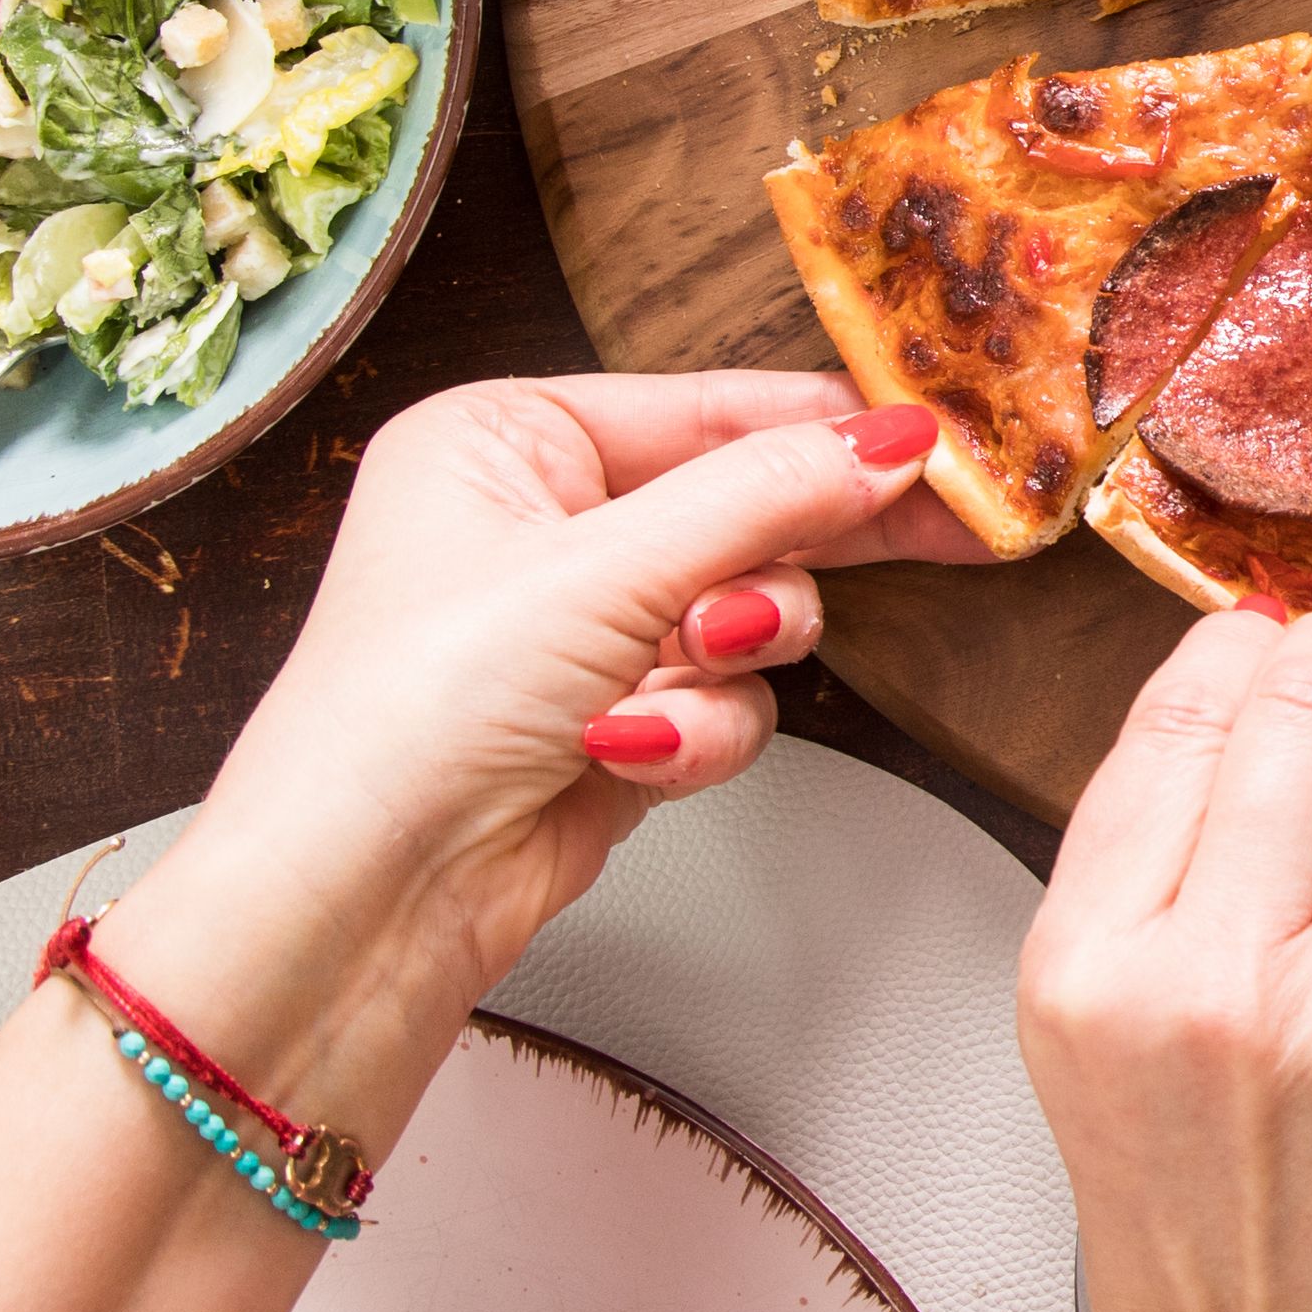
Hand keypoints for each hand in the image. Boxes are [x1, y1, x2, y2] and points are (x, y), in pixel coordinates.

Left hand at [108, 374, 984, 1111]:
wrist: (359, 902)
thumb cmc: (411, 713)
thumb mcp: (601, 573)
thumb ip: (763, 498)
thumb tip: (892, 441)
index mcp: (503, 440)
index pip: (704, 409)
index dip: (824, 429)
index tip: (941, 444)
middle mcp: (542, 522)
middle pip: (741, 507)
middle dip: (795, 552)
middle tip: (952, 537)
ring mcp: (582, 628)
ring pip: (753, 614)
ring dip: (730, 661)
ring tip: (671, 680)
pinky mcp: (618, 721)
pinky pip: (728, 702)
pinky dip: (698, 734)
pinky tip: (633, 753)